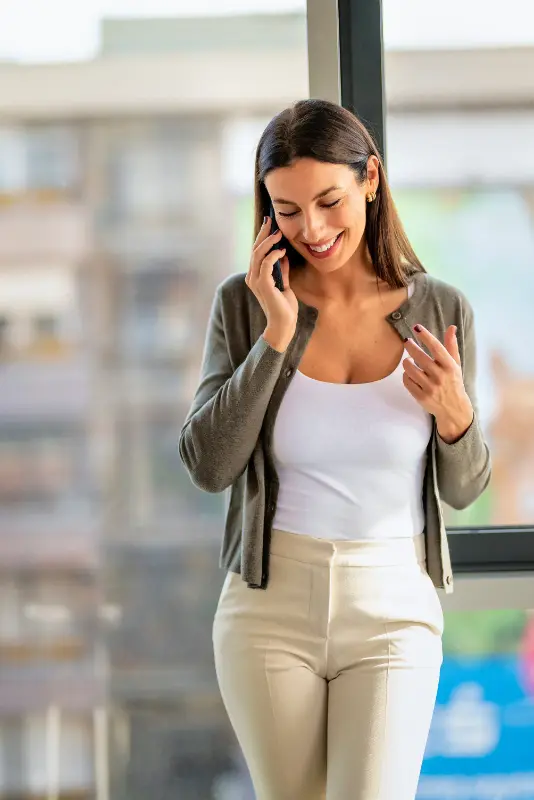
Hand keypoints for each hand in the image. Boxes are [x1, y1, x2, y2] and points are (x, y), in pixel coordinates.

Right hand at [246, 216, 298, 350]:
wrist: (284, 324)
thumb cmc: (284, 307)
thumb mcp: (284, 284)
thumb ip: (282, 270)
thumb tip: (283, 255)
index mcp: (255, 277)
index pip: (256, 252)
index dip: (262, 237)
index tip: (270, 224)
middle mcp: (252, 277)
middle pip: (255, 250)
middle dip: (264, 234)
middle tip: (272, 222)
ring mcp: (255, 281)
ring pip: (258, 254)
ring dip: (269, 241)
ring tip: (279, 234)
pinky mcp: (263, 284)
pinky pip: (266, 263)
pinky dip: (274, 254)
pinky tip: (282, 250)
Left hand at [403, 324, 473, 442]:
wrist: (453, 408)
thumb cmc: (453, 382)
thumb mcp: (455, 364)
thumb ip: (451, 346)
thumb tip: (451, 327)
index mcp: (450, 367)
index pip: (436, 348)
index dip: (426, 336)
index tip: (417, 327)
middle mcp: (440, 376)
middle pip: (420, 357)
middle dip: (410, 347)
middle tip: (406, 341)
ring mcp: (430, 388)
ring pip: (410, 369)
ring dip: (406, 362)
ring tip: (408, 360)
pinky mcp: (421, 397)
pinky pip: (407, 381)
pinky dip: (406, 375)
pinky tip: (409, 373)